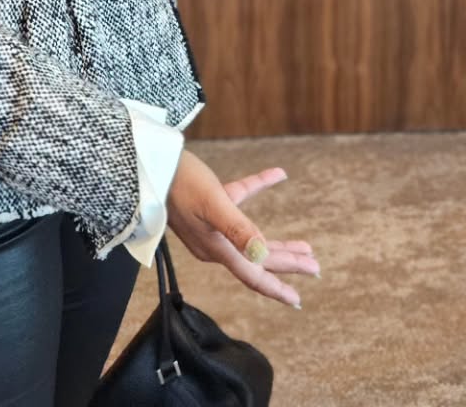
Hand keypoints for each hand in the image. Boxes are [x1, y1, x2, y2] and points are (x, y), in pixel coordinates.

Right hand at [165, 151, 319, 307]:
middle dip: (287, 264)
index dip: (277, 287)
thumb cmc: (182, 183)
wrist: (150, 164)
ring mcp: (211, 225)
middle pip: (258, 259)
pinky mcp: (210, 203)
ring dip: (279, 243)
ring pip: (252, 238)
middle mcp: (216, 243)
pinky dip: (260, 188)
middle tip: (315, 267)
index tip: (298, 300)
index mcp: (218, 248)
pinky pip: (241, 199)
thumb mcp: (214, 204)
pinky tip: (278, 174)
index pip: (253, 274)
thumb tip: (261, 254)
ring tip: (305, 246)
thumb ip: (238, 229)